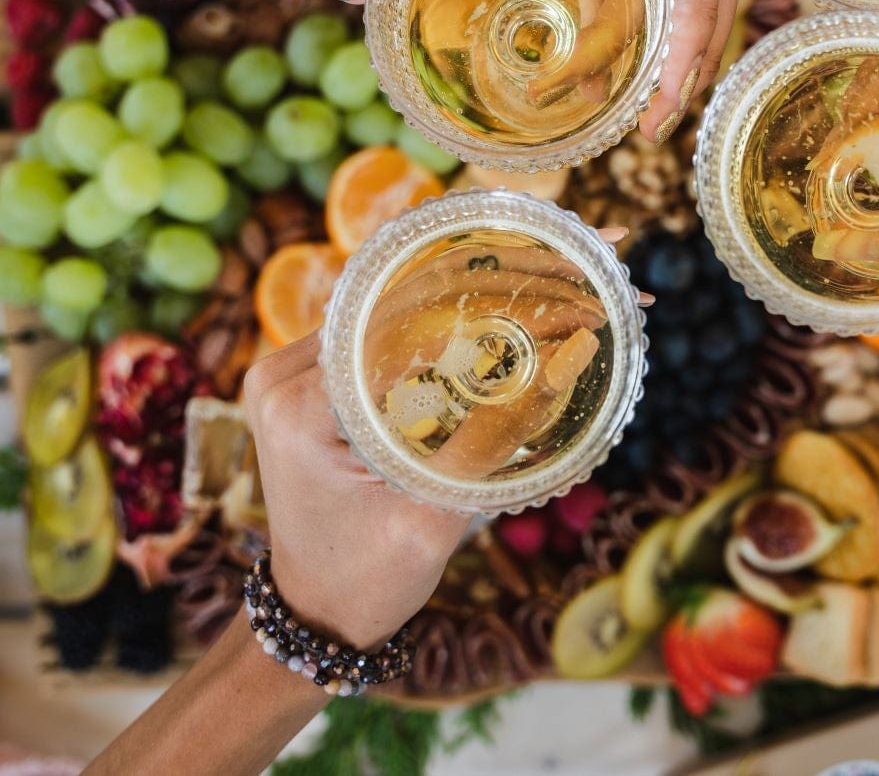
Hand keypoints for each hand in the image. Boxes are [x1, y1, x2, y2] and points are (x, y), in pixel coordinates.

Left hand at [242, 334, 468, 648]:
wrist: (315, 613)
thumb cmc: (368, 579)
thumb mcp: (432, 523)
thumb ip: (483, 452)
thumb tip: (546, 383)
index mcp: (298, 412)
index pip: (382, 335)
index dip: (445, 331)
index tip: (498, 336)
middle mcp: (273, 386)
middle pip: (371, 326)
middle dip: (432, 332)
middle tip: (494, 346)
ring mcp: (271, 384)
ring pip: (363, 332)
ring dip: (412, 344)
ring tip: (468, 362)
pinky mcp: (283, 391)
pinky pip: (347, 350)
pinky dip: (390, 360)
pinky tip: (432, 378)